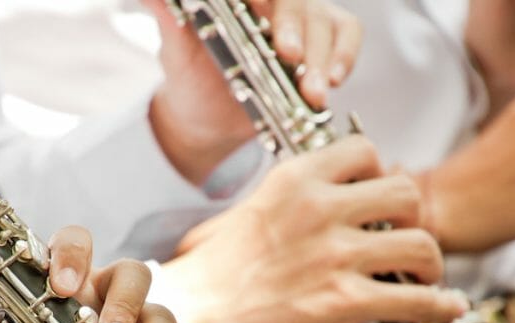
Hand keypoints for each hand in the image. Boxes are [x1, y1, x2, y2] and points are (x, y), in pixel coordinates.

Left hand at [143, 0, 360, 184]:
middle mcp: (273, 4)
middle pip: (297, 2)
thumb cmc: (191, 79)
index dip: (268, 3)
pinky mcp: (322, 43)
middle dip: (296, 29)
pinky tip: (334, 80)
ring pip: (326, 21)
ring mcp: (301, 20)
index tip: (267, 30)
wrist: (208, 119)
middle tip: (289, 58)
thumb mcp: (175, 53)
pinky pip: (346, 35)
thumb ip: (168, 18)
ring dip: (322, 56)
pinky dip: (345, 55)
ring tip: (313, 92)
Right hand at [159, 134, 467, 322]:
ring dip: (430, 264)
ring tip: (425, 276)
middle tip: (404, 238)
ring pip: (421, 244)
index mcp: (295, 180)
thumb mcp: (242, 213)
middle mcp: (320, 210)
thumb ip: (284, 200)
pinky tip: (445, 308)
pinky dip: (439, 306)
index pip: (365, 152)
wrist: (189, 315)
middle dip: (412, 218)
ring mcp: (335, 256)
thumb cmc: (207, 274)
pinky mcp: (343, 302)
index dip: (381, 175)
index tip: (379, 198)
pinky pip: (415, 299)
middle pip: (405, 193)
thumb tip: (307, 202)